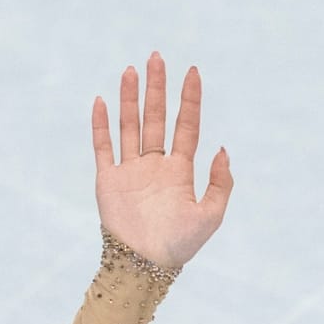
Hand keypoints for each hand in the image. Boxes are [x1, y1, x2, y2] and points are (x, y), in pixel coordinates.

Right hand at [91, 53, 232, 268]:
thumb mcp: (210, 216)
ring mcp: (130, 170)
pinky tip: (101, 101)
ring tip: (131, 70)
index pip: (186, 126)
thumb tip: (222, 149)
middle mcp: (155, 166)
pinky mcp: (108, 179)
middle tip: (157, 58)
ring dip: (130, 99)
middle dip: (157, 89)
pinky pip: (103, 147)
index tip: (192, 72)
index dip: (189, 100)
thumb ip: (220, 183)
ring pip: (130, 126)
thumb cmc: (180, 245)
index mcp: (180, 171)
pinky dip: (101, 125)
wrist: (145, 265)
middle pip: (156, 118)